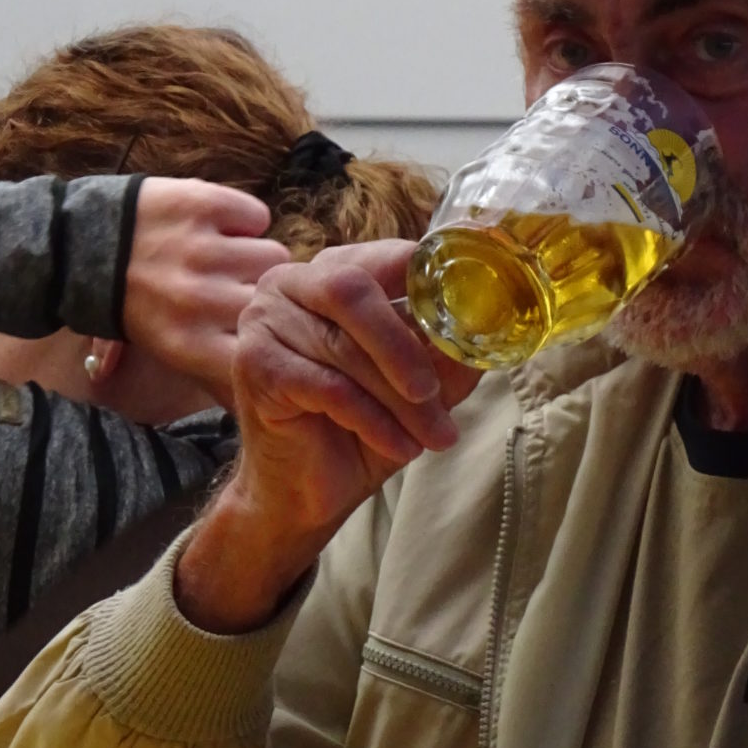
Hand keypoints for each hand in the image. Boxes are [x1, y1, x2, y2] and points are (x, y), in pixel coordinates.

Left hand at [122, 179, 289, 404]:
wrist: (79, 242)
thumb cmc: (134, 302)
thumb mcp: (167, 349)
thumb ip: (217, 374)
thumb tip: (266, 404)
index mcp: (189, 343)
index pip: (268, 352)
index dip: (276, 338)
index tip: (270, 330)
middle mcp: (196, 299)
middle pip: (278, 299)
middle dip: (265, 292)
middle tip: (242, 284)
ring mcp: (198, 249)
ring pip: (275, 255)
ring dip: (255, 254)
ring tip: (226, 255)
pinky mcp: (200, 204)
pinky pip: (256, 215)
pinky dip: (242, 218)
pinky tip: (218, 226)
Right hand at [176, 240, 480, 631]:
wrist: (306, 491)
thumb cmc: (363, 427)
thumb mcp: (421, 385)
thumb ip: (450, 349)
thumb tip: (493, 322)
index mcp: (336, 271)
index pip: (388, 256)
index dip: (433, 279)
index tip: (476, 307)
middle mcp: (292, 283)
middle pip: (353, 290)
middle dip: (404, 347)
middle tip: (434, 392)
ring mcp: (265, 320)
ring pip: (344, 348)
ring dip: (397, 400)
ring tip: (431, 436)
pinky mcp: (254, 365)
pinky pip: (327, 386)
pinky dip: (371, 419)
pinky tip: (398, 447)